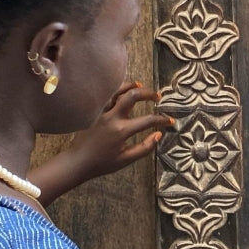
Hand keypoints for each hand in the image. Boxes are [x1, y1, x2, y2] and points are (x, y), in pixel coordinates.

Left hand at [28, 82, 173, 203]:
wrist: (79, 161)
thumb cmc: (103, 163)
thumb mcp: (126, 159)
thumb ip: (145, 147)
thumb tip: (158, 135)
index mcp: (121, 131)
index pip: (147, 120)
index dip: (161, 120)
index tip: (169, 121)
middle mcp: (112, 117)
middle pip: (132, 96)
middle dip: (148, 93)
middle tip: (157, 96)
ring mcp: (101, 112)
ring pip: (117, 91)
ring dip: (130, 86)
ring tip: (140, 86)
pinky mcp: (94, 112)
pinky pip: (106, 96)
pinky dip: (116, 90)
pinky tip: (123, 91)